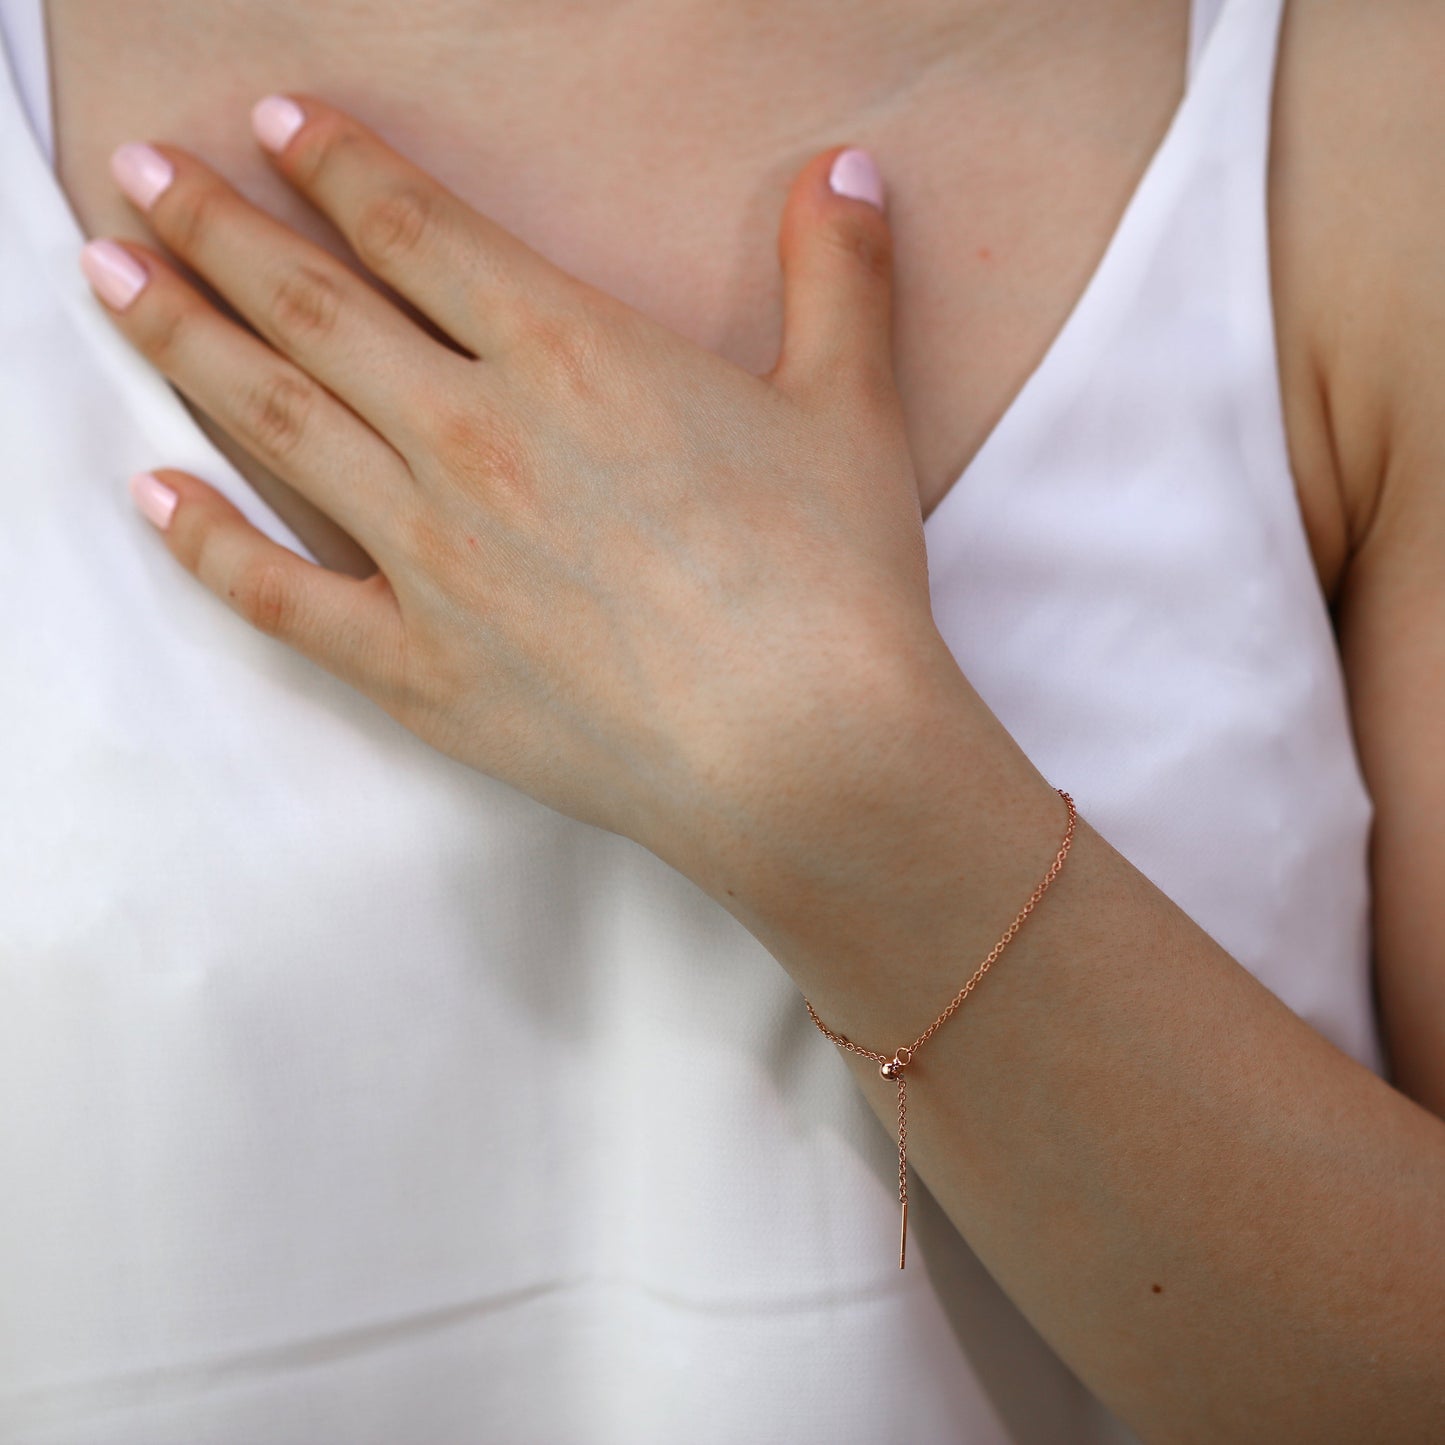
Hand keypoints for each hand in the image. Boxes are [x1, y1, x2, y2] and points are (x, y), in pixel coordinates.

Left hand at [79, 98, 945, 884]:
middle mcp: (471, 436)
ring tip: (110, 278)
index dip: (336, 161)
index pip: (415, 227)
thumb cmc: (832, 580)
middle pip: (313, 305)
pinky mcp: (419, 665)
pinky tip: (153, 495)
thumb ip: (838, 275)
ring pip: (274, 423)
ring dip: (182, 341)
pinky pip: (282, 595)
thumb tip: (853, 164)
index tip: (270, 120)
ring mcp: (430, 555)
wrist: (804, 750)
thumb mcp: (849, 406)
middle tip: (141, 172)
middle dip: (218, 227)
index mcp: (566, 354)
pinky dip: (208, 543)